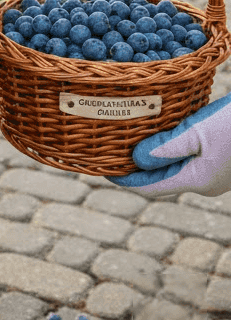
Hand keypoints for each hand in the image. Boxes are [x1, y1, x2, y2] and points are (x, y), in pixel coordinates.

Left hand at [107, 93, 230, 196]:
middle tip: (108, 149)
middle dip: (134, 166)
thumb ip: (167, 148)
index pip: (149, 187)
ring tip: (127, 140)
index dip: (123, 179)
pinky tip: (158, 133)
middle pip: (159, 178)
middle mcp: (204, 181)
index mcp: (196, 180)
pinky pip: (184, 157)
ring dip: (150, 155)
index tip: (100, 165)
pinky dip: (166, 149)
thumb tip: (135, 160)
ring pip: (172, 167)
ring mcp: (213, 171)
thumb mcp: (198, 132)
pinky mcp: (218, 159)